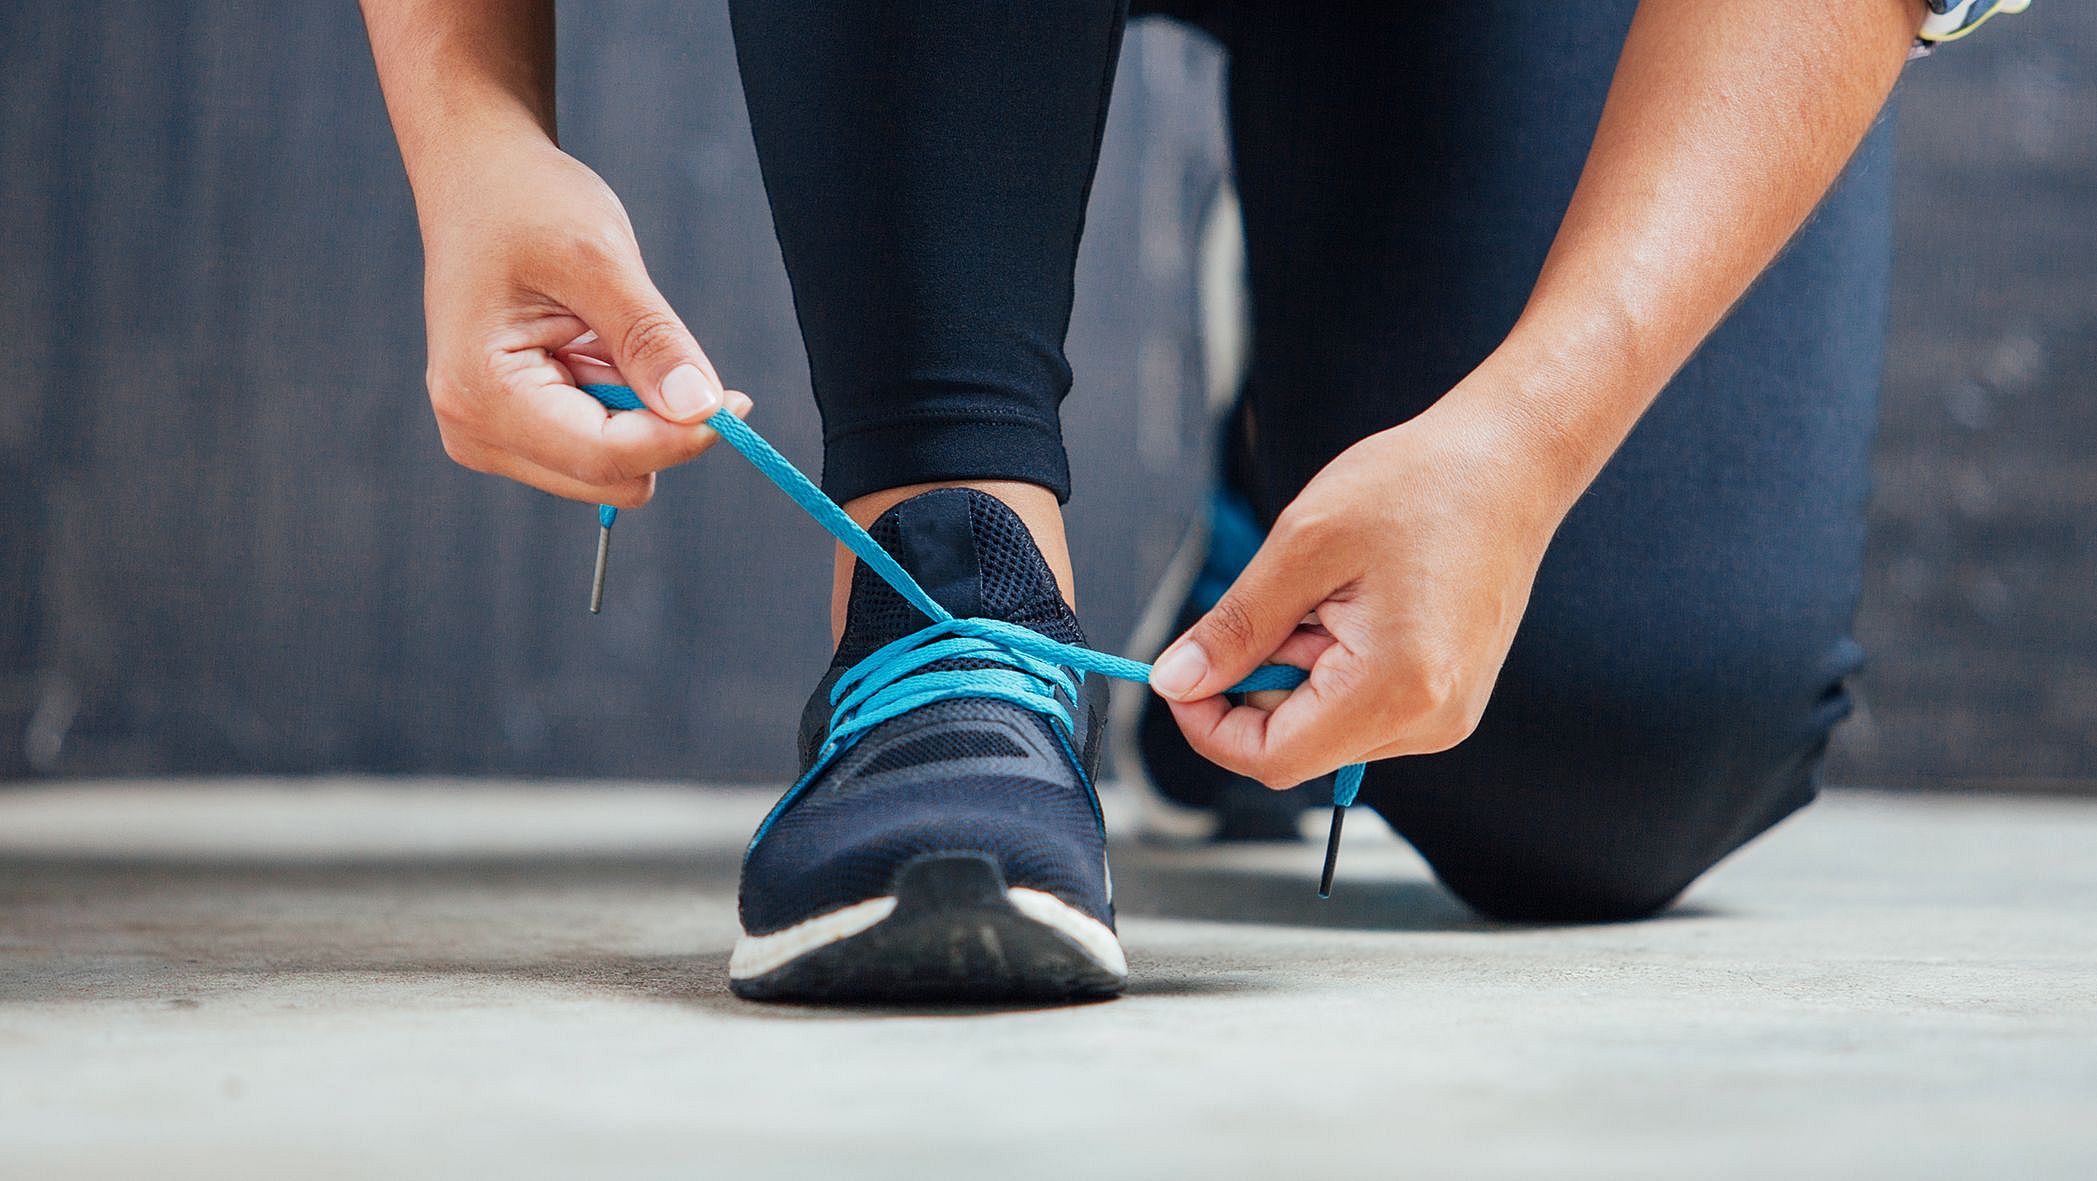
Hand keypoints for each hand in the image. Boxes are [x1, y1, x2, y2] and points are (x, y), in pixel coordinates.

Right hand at [417, 133, 747, 507]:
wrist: (479, 181)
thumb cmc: (524, 205)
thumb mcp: (598, 258)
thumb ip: (651, 340)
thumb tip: (702, 410)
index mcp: (480, 392)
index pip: (606, 456)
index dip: (681, 438)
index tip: (738, 403)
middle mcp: (475, 430)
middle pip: (610, 476)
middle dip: (653, 425)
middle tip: (654, 345)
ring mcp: (489, 436)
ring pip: (609, 470)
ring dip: (633, 412)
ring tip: (600, 336)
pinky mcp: (514, 432)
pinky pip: (598, 448)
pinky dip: (617, 406)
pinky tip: (591, 350)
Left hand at [1147, 391, 1573, 787]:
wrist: (1508, 462)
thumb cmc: (1421, 485)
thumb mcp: (1302, 546)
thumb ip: (1235, 627)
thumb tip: (1176, 681)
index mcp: (1397, 689)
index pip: (1273, 759)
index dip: (1209, 728)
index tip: (1181, 677)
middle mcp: (1430, 720)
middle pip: (1296, 746)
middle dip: (1259, 684)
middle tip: (1280, 603)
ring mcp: (1444, 714)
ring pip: (1323, 728)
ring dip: (1296, 671)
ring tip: (1330, 594)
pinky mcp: (1445, 698)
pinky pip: (1359, 708)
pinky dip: (1330, 666)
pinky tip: (1354, 607)